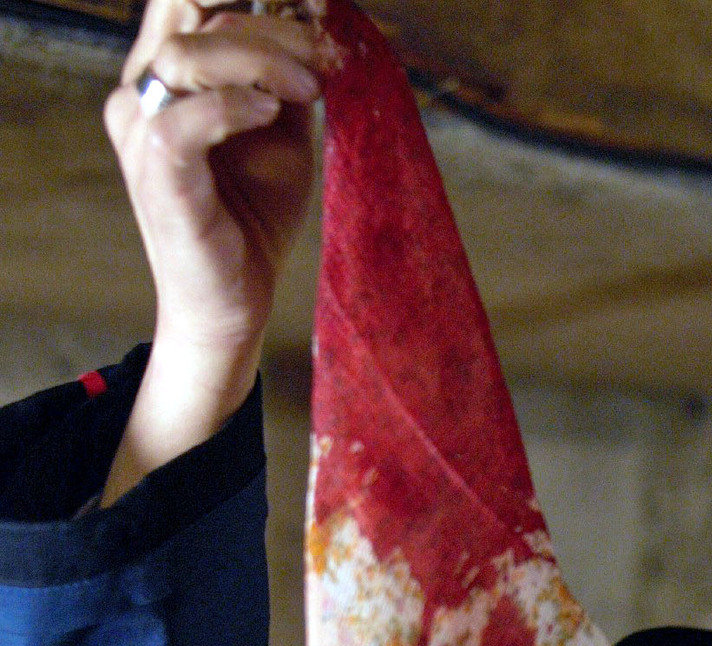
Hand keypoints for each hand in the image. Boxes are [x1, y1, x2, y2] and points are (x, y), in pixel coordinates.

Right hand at [101, 0, 321, 501]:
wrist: (234, 299)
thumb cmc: (253, 214)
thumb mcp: (281, 130)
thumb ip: (286, 75)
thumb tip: (317, 22)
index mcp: (165, 73)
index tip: (318, 14)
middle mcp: (140, 91)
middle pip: (188, 8)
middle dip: (267, 21)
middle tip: (321, 58)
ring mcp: (140, 129)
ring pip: (189, 54)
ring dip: (262, 60)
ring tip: (307, 91)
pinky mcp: (156, 173)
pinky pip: (184, 118)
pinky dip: (234, 106)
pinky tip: (269, 115)